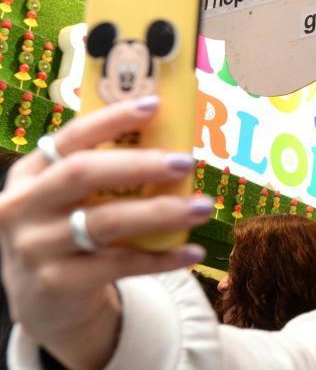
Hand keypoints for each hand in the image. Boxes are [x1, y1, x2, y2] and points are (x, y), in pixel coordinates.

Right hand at [0, 97, 212, 368]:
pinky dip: (160, 258)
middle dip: (139, 164)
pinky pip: (119, 265)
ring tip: (202, 207)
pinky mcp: (57, 282)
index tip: (154, 105)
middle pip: (82, 174)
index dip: (111, 119)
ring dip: (160, 213)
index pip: (70, 137)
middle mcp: (22, 206)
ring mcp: (35, 247)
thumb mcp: (68, 199)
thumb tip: (171, 144)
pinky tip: (192, 251)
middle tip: (186, 161)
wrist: (41, 301)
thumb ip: (103, 174)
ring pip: (105, 223)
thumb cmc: (68, 232)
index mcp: (29, 174)